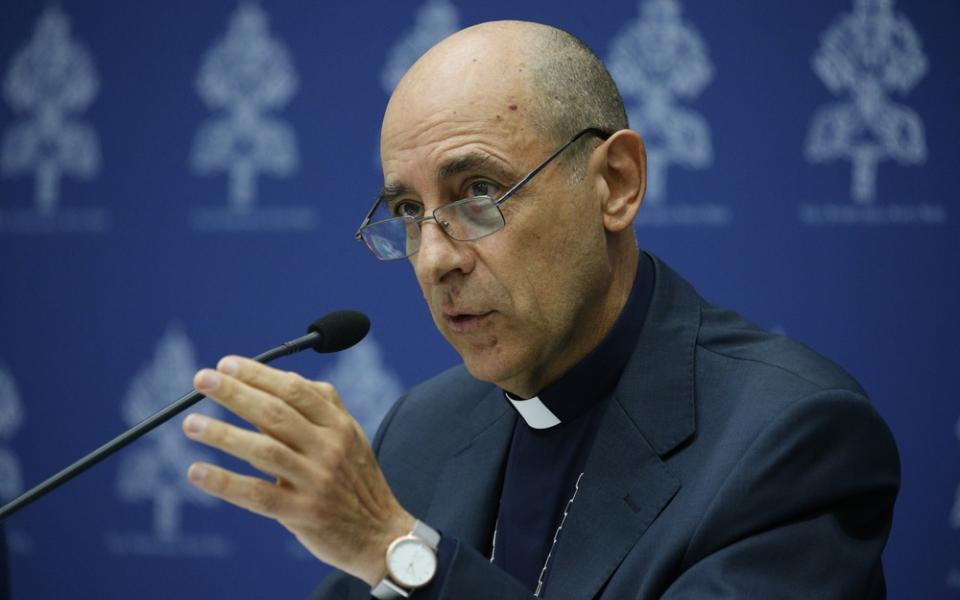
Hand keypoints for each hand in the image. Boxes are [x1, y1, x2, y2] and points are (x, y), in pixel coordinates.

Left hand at [181, 355, 414, 584]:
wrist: (380, 534)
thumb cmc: (357, 481)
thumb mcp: (351, 436)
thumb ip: (323, 404)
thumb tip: (281, 375)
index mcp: (339, 425)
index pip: (294, 390)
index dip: (258, 374)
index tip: (226, 364)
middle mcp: (329, 449)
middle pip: (275, 413)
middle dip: (234, 393)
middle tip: (201, 379)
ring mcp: (316, 482)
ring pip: (263, 451)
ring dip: (223, 434)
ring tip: (191, 424)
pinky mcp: (302, 514)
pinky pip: (257, 495)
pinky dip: (225, 482)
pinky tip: (197, 472)